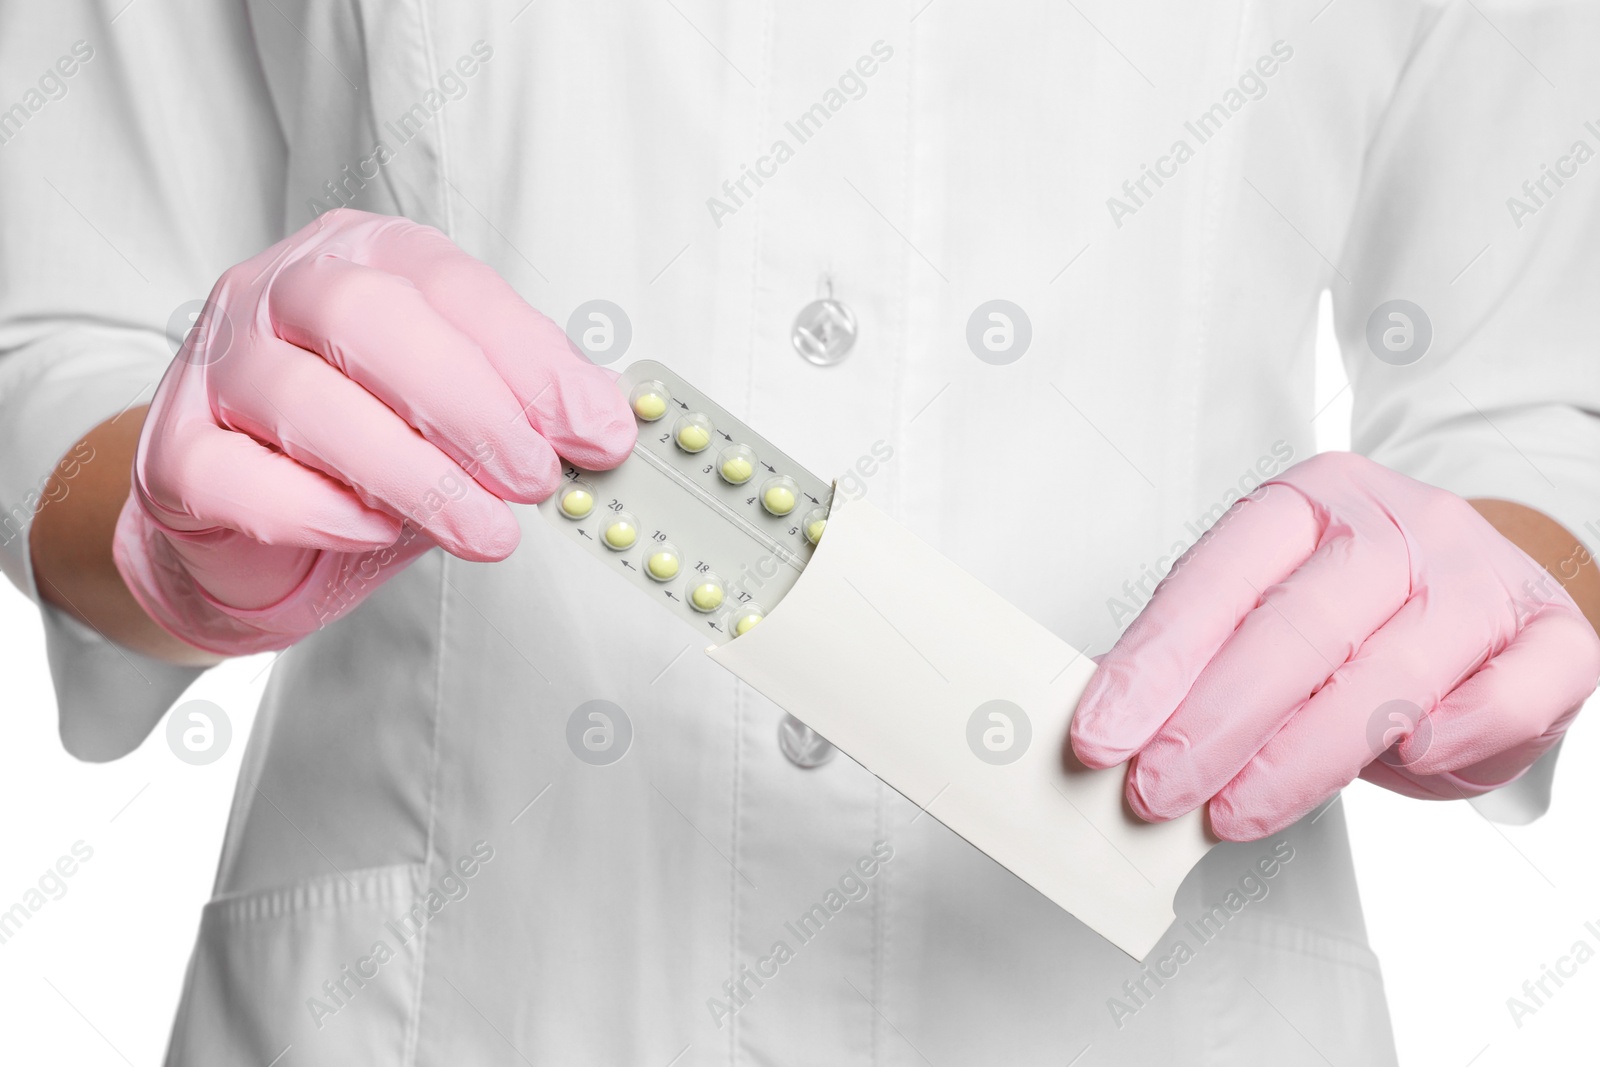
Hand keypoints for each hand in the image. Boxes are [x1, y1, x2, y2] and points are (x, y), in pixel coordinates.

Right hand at [113, 208, 633, 655]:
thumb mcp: (460, 415)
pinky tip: (375, 532)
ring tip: (485, 531)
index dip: (533, 364)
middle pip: (368, 318)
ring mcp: (214, 365)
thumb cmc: (368, 450)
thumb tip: (607, 424)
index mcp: (364, 257)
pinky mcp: (175, 452)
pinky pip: (237, 475)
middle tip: (533, 481)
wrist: (252, 518)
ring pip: (304, 396)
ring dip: (413, 473)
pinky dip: (317, 509)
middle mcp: (279, 290)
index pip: (453, 287)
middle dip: (470, 408)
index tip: (594, 434)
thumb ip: (525, 407)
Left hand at [1069, 452, 1599, 840]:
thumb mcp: (1273, 615)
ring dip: (1300, 757)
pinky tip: (1403, 760)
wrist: (1486, 602)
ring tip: (1235, 811)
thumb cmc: (1363, 618)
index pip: (1218, 578)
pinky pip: (1507, 693)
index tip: (1102, 735)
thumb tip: (1114, 728)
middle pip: (1296, 626)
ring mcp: (1481, 576)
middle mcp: (1398, 525)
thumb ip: (1204, 661)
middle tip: (1157, 789)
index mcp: (1310, 503)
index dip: (1154, 663)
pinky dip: (1453, 733)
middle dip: (1214, 723)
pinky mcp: (1554, 638)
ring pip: (1389, 671)